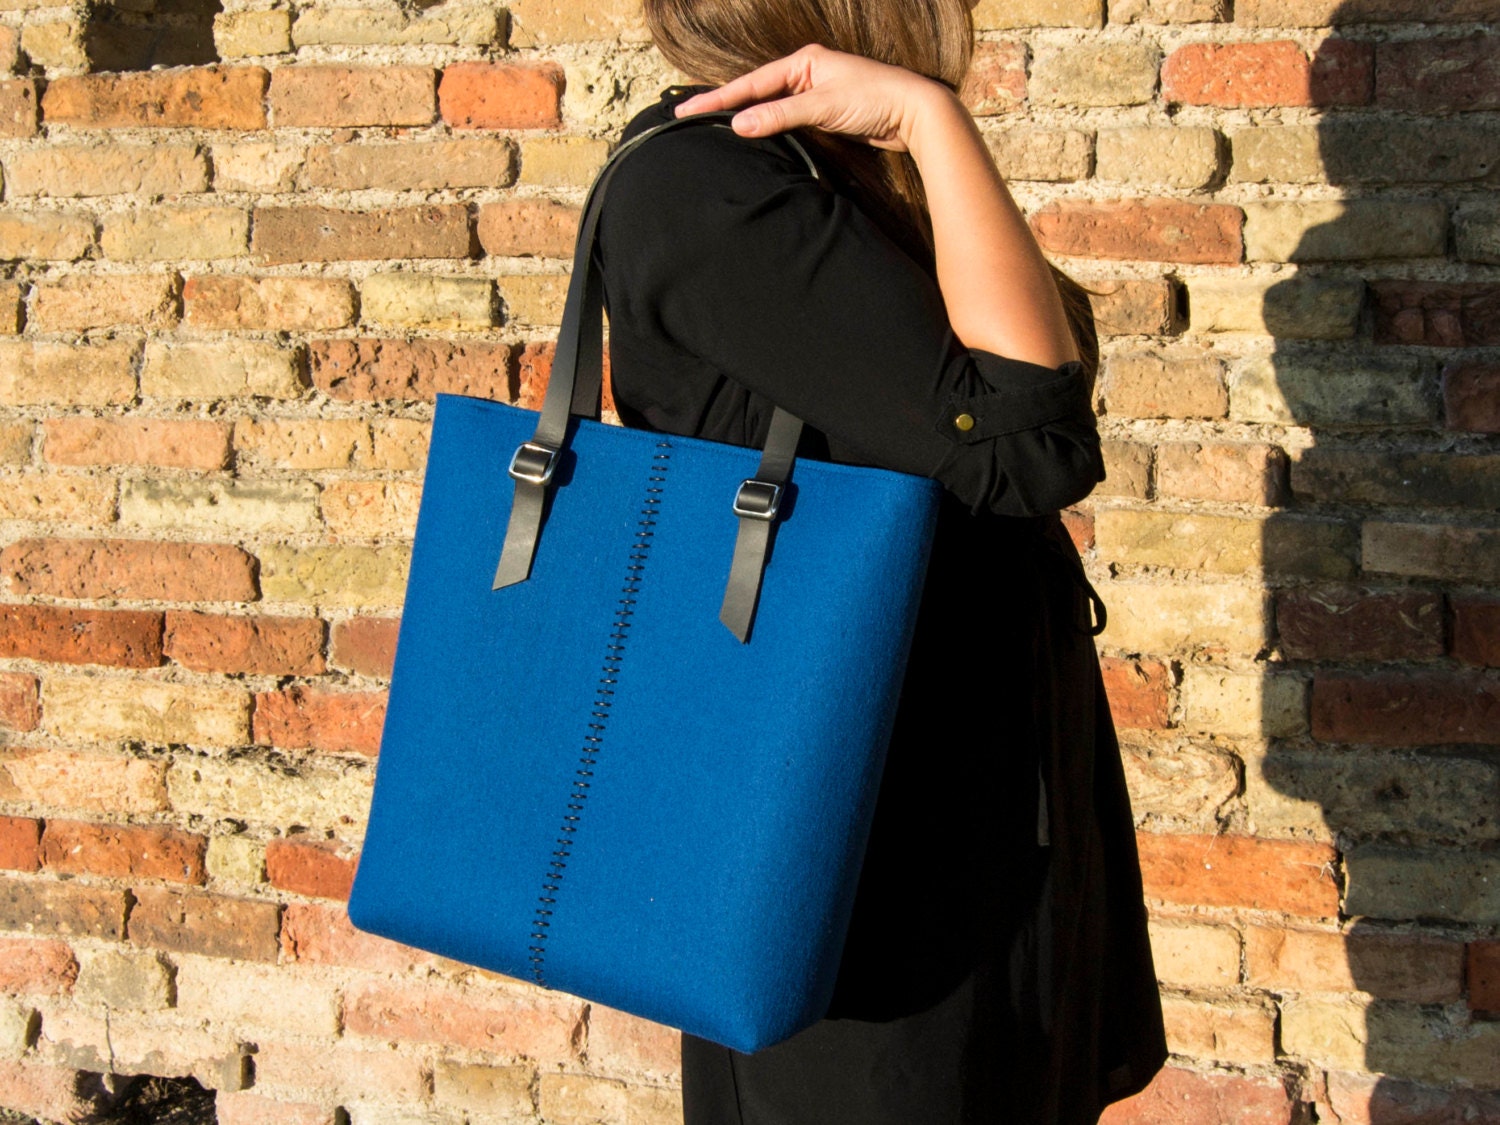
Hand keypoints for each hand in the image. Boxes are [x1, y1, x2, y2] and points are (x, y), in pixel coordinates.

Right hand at [673, 44, 951, 153]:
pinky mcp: (825, 115)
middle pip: (757, 93)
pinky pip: (786, 122)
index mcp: (803, 62)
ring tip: (712, 131)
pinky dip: (767, 130)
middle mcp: (806, 74)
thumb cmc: (874, 99)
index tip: (689, 112)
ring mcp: (815, 94)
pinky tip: (752, 139)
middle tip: (690, 120)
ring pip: (770, 109)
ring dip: (745, 120)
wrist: (914, 114)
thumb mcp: (822, 105)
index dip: (719, 99)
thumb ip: (780, 116)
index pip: (751, 83)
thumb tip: (739, 125)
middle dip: (725, 107)